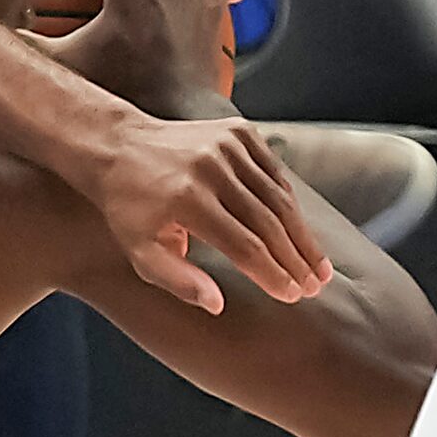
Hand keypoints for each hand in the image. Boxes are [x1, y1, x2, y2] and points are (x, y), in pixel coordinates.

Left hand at [83, 113, 331, 313]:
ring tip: (318, 265)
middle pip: (269, 223)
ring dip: (301, 234)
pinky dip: (289, 202)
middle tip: (315, 286)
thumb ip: (177, 280)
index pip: (244, 246)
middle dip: (295, 259)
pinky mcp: (237, 131)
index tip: (293, 296)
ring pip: (278, 198)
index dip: (272, 274)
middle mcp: (211, 169)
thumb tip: (217, 304)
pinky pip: (274, 173)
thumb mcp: (139, 251)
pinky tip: (300, 230)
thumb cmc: (129, 208)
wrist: (118, 147)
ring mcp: (227, 146)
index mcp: (187, 200)